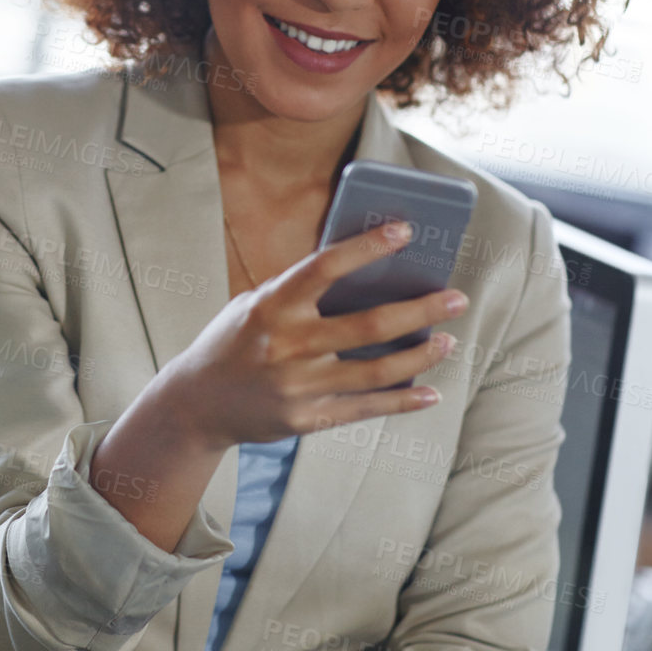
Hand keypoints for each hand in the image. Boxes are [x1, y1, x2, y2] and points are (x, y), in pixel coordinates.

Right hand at [159, 220, 464, 447]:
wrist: (195, 404)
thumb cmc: (232, 342)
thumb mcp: (254, 305)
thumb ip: (299, 291)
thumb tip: (365, 271)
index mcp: (270, 306)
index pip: (325, 267)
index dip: (367, 247)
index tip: (405, 231)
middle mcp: (285, 346)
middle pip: (367, 326)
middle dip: (420, 311)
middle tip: (456, 298)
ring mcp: (297, 386)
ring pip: (375, 372)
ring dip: (420, 356)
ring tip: (447, 341)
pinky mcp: (306, 419)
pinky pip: (365, 409)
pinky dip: (402, 401)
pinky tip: (429, 392)